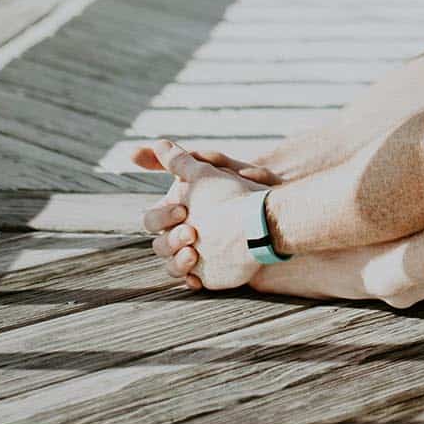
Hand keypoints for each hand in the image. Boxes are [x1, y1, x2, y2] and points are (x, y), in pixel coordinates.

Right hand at [133, 140, 274, 291]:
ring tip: (194, 253)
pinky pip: (189, 281)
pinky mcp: (207, 273)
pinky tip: (197, 275)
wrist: (269, 219)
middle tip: (192, 232)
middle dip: (171, 239)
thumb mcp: (209, 171)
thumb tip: (158, 142)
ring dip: (177, 261)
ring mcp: (193, 254)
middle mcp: (182, 233)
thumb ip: (180, 159)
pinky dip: (190, 278)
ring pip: (171, 265)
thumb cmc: (238, 192)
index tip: (182, 209)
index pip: (154, 218)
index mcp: (178, 212)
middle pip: (159, 244)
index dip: (162, 216)